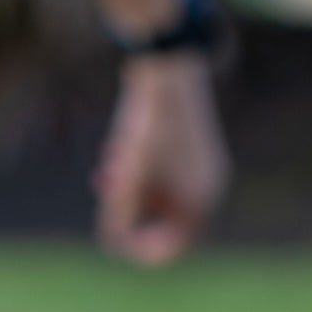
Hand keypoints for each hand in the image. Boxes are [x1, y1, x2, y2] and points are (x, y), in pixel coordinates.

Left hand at [94, 55, 228, 266]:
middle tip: (105, 196)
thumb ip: (118, 216)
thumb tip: (114, 245)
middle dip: (129, 215)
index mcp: (201, 197)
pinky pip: (159, 176)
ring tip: (107, 167)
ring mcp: (199, 166)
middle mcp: (207, 185)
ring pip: (157, 199)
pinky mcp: (187, 147)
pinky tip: (116, 151)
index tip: (113, 238)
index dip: (141, 250)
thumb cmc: (147, 122)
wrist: (165, 62)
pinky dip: (136, 173)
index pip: (174, 246)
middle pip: (162, 223)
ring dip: (128, 193)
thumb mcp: (126, 176)